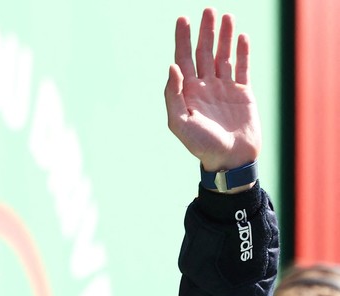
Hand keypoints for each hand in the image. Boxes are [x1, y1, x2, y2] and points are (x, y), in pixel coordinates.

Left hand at [165, 8, 261, 171]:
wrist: (230, 160)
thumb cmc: (202, 146)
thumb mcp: (180, 123)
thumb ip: (173, 95)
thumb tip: (172, 67)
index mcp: (188, 92)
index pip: (183, 59)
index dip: (182, 39)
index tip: (183, 19)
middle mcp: (205, 87)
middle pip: (203, 52)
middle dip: (204, 32)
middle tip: (207, 10)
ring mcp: (224, 89)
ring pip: (223, 56)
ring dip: (224, 37)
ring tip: (225, 16)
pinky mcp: (243, 93)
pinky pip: (242, 68)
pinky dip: (242, 52)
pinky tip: (241, 37)